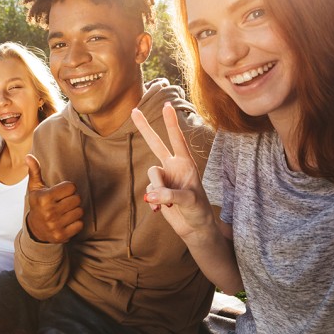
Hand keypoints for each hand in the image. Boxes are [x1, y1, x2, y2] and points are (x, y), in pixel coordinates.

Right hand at [25, 154, 83, 243]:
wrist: (35, 230)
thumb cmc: (38, 204)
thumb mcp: (35, 188)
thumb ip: (35, 171)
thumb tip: (28, 156)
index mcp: (44, 198)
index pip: (71, 187)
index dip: (68, 188)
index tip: (60, 193)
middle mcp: (50, 212)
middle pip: (77, 199)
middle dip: (72, 199)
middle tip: (63, 202)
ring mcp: (56, 225)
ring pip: (80, 211)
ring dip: (74, 211)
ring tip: (65, 212)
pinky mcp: (62, 235)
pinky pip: (80, 224)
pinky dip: (76, 223)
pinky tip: (66, 221)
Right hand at [131, 103, 212, 238]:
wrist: (194, 227)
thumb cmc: (198, 211)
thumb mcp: (189, 201)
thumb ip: (170, 195)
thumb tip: (150, 195)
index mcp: (186, 163)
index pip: (177, 140)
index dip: (171, 123)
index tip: (167, 105)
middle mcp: (173, 167)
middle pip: (156, 144)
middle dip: (145, 128)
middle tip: (134, 110)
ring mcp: (164, 178)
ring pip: (151, 175)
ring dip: (156, 190)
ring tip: (167, 204)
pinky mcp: (157, 191)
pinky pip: (148, 191)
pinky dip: (153, 202)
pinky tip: (160, 211)